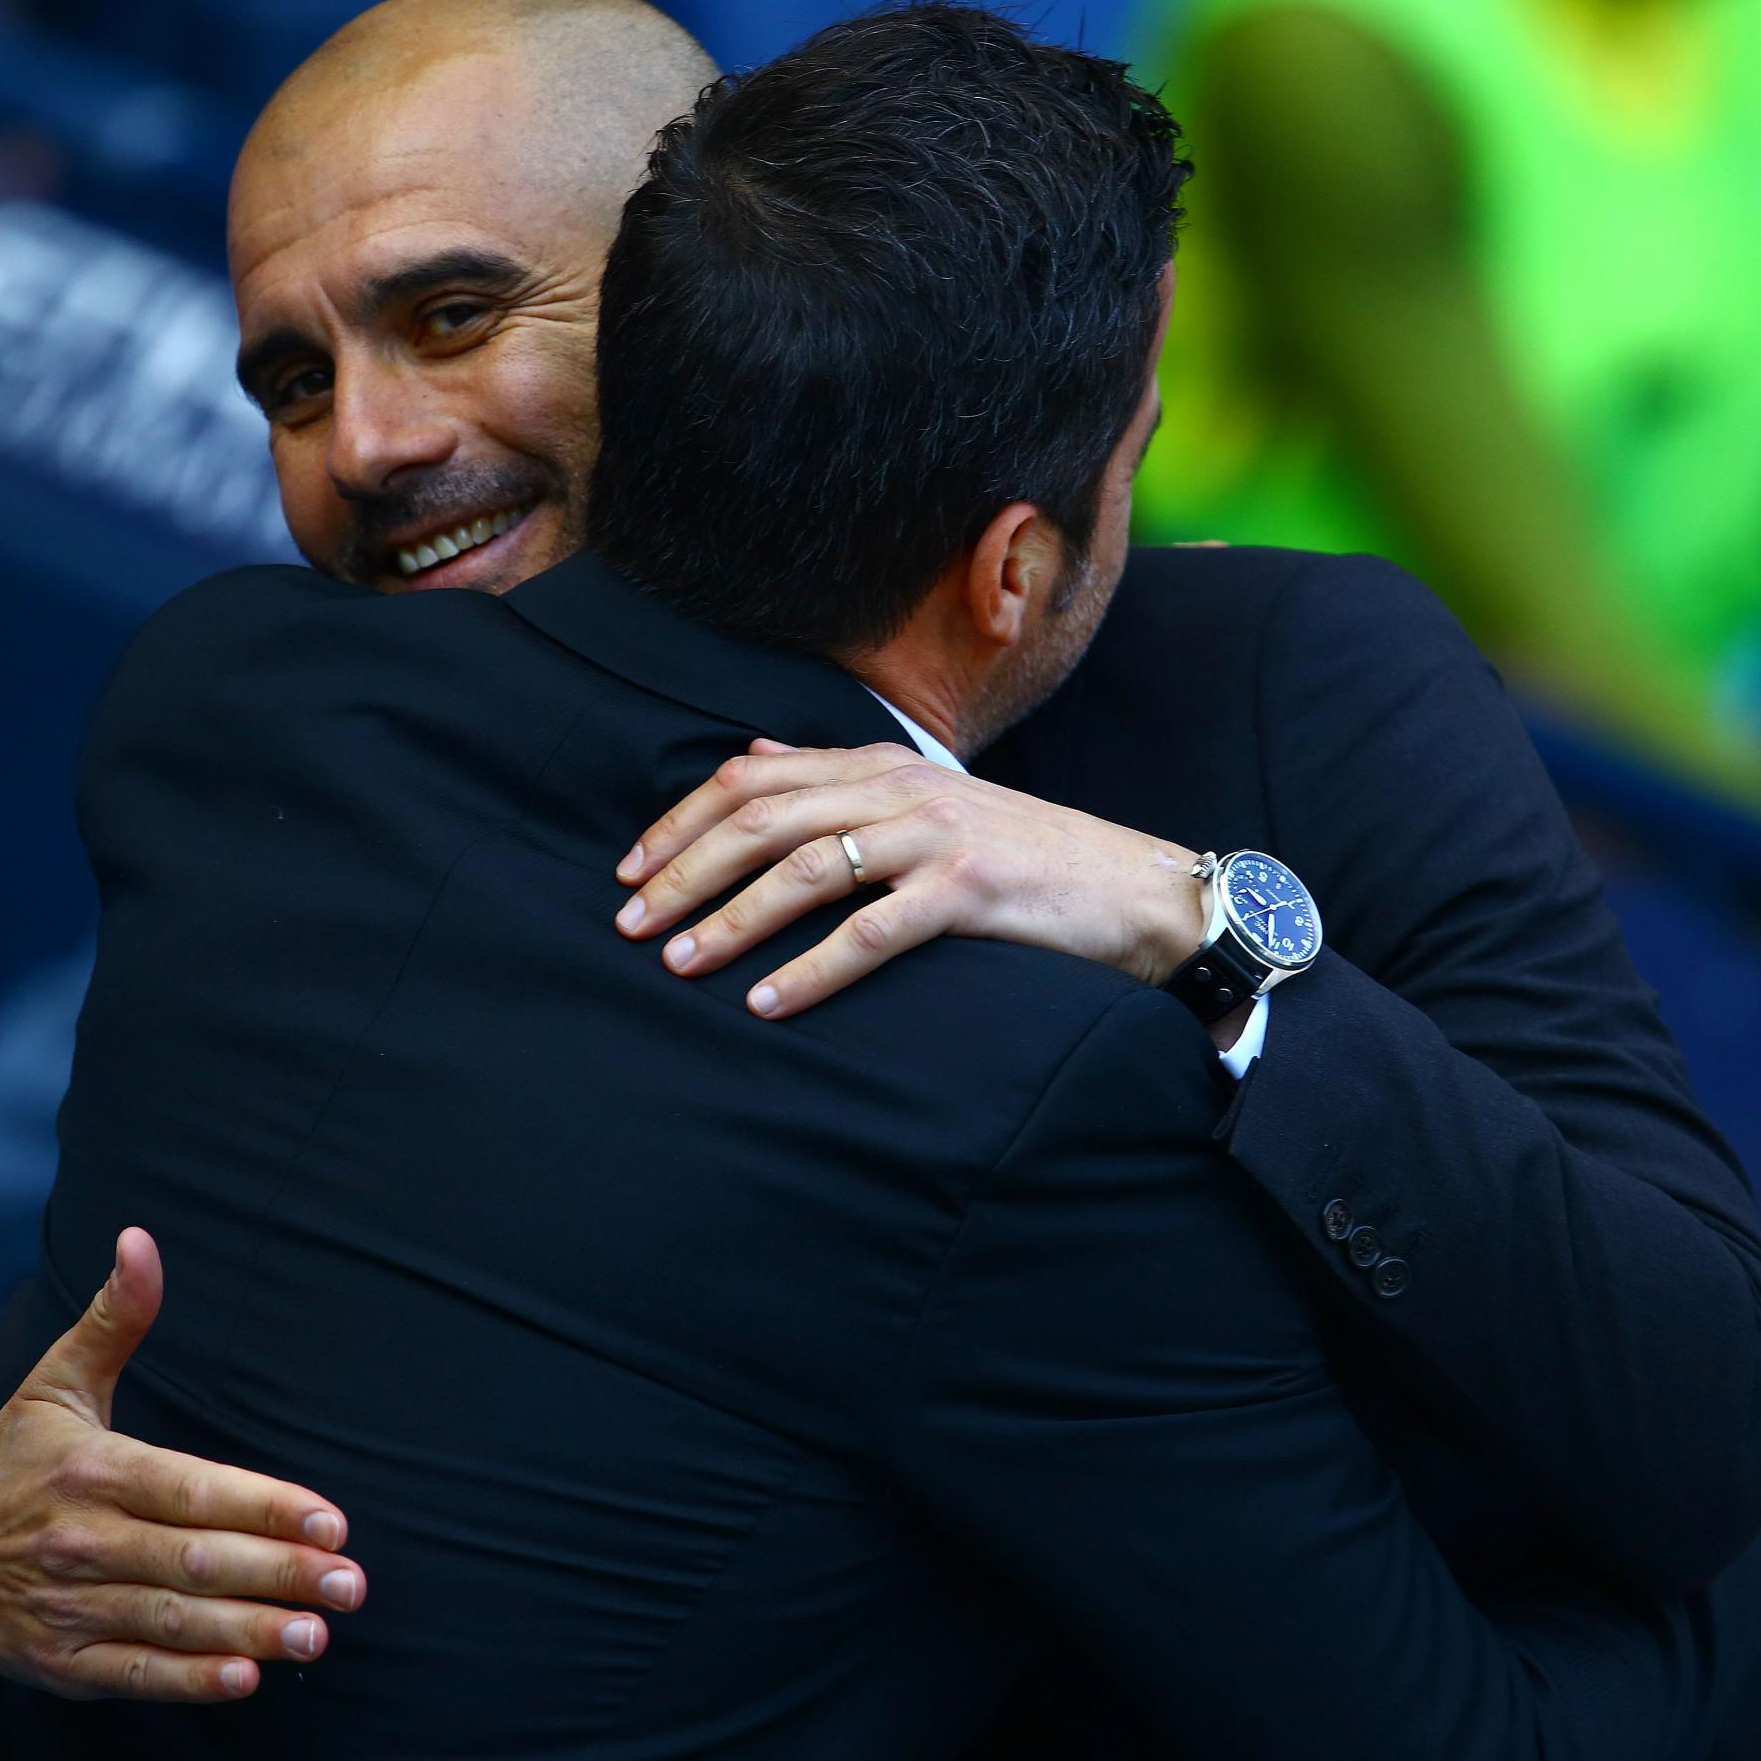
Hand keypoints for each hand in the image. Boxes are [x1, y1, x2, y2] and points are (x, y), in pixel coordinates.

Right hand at [0, 1228, 364, 1702]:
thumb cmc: (9, 1461)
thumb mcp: (54, 1383)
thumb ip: (113, 1318)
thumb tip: (141, 1239)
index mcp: (93, 1471)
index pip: (193, 1491)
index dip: (265, 1508)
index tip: (331, 1522)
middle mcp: (81, 1540)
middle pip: (195, 1561)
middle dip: (280, 1574)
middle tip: (351, 1584)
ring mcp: (67, 1608)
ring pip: (172, 1621)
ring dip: (250, 1631)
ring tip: (317, 1633)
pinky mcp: (59, 1663)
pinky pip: (134, 1674)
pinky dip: (189, 1680)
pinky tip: (246, 1677)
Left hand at [614, 741, 1210, 1019]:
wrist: (1134, 889)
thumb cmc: (1023, 858)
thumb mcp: (928, 800)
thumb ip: (840, 781)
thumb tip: (751, 758)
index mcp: (881, 765)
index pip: (752, 778)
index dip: (681, 820)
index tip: (629, 868)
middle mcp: (899, 789)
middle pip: (761, 820)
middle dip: (683, 872)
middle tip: (626, 923)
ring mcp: (934, 835)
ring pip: (805, 870)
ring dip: (730, 920)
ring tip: (678, 963)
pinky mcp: (968, 890)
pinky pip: (871, 933)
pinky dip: (810, 970)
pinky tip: (766, 1002)